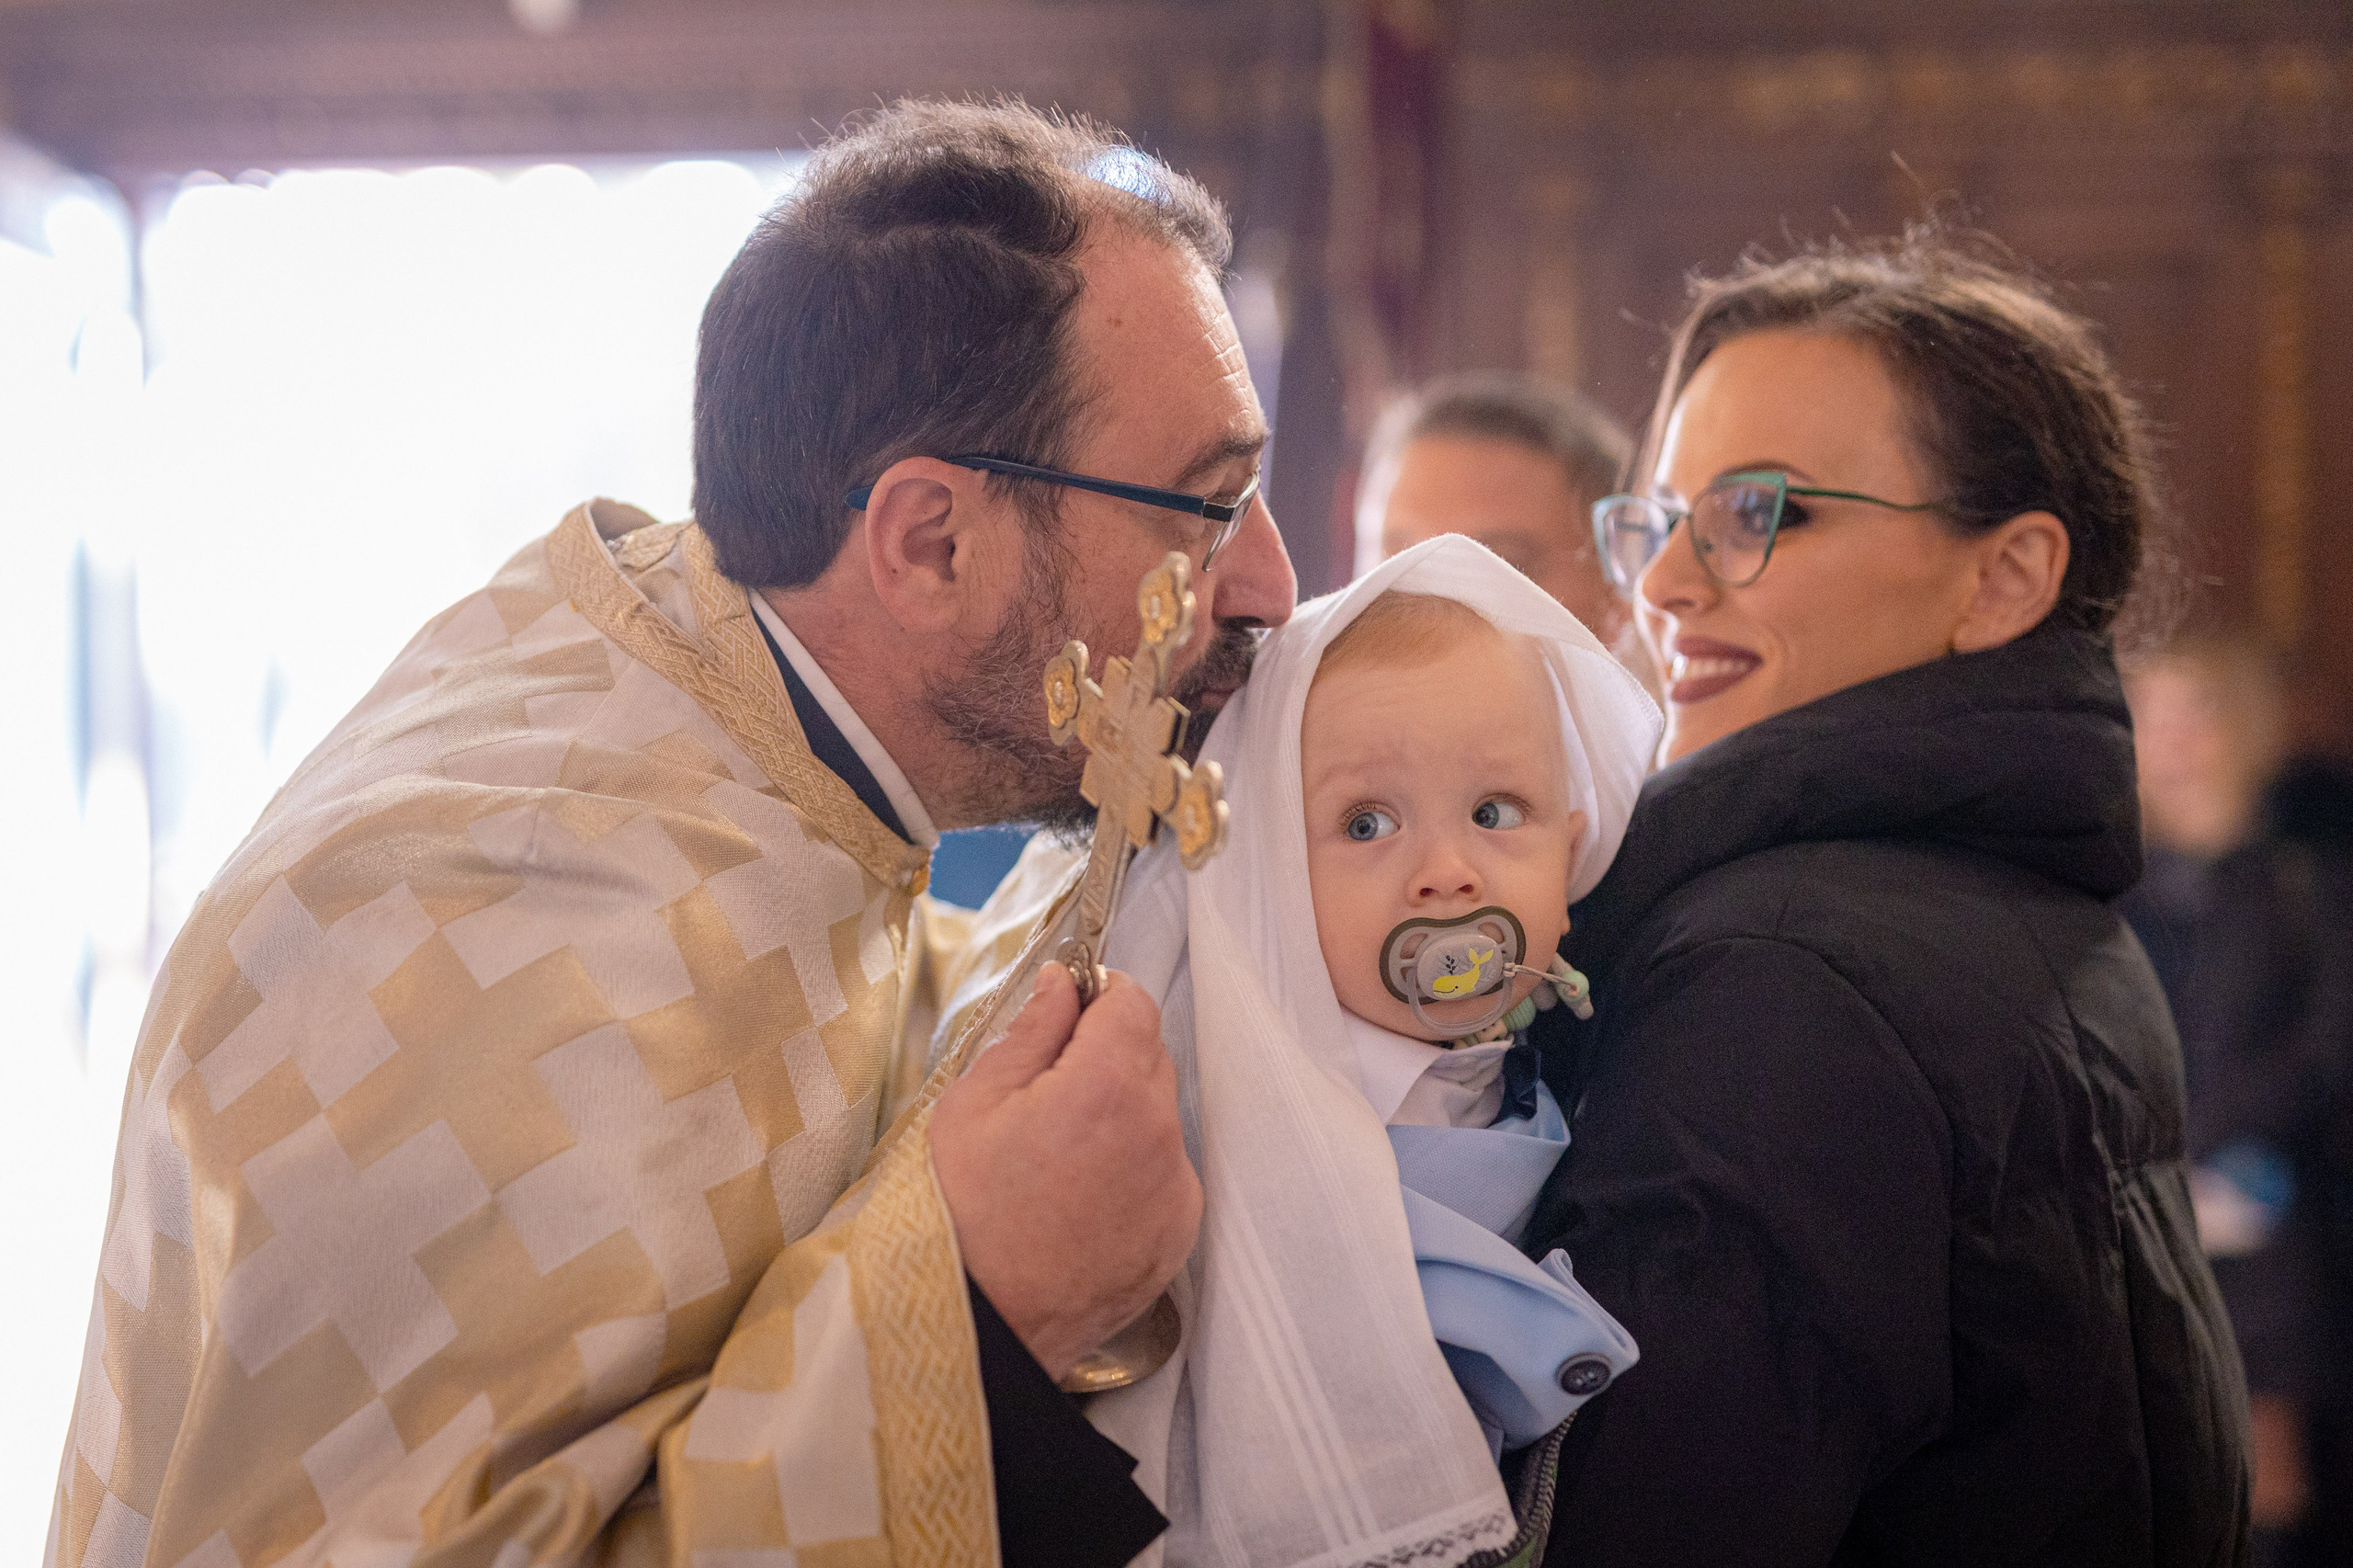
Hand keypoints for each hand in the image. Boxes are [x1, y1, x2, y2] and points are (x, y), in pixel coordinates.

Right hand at [930, 964, 1200, 1380]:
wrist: (977, 1329)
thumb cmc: (959, 1215)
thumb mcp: (974, 1104)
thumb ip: (1031, 1032)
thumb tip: (1061, 984)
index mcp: (1108, 1088)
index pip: (1133, 1004)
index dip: (1097, 999)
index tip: (1066, 1015)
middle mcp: (1158, 1134)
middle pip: (1149, 1058)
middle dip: (1105, 1059)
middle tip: (1043, 1097)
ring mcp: (1174, 1190)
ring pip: (1158, 1117)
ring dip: (1120, 1117)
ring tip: (1055, 1160)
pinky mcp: (1177, 1236)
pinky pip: (1164, 1175)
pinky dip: (1132, 1172)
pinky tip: (1077, 1199)